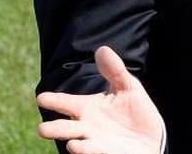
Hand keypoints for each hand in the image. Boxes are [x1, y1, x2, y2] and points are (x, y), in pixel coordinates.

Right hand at [37, 46, 162, 153]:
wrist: (151, 137)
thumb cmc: (136, 112)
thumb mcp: (128, 87)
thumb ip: (114, 70)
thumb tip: (102, 49)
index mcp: (88, 108)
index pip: (67, 103)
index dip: (54, 100)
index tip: (40, 97)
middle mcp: (87, 126)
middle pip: (65, 127)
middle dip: (53, 128)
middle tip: (41, 129)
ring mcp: (95, 141)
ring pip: (76, 141)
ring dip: (65, 140)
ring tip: (51, 136)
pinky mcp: (106, 151)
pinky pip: (93, 151)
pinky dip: (84, 149)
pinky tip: (75, 145)